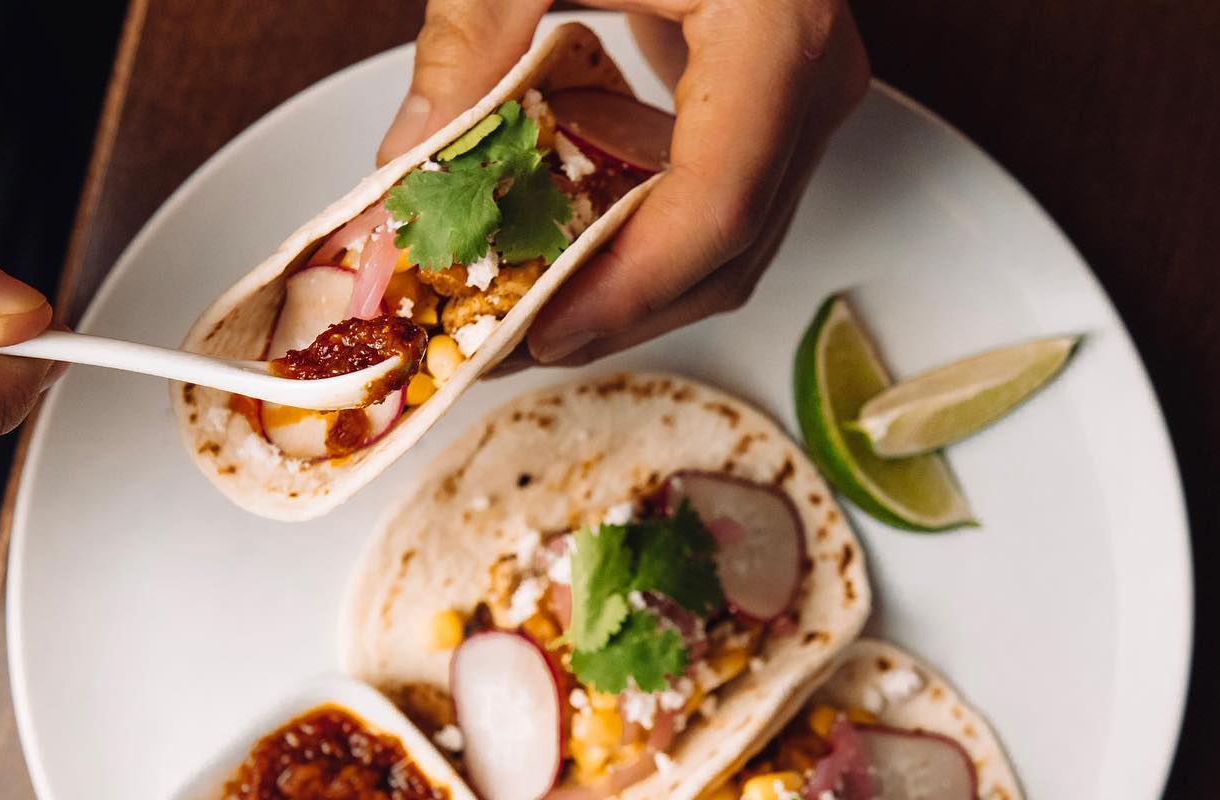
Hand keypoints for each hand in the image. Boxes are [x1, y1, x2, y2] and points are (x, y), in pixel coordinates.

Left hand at [378, 0, 868, 364]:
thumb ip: (473, 34)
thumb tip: (406, 164)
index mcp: (776, 28)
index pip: (715, 209)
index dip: (620, 295)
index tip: (527, 336)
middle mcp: (812, 80)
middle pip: (722, 255)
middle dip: (605, 315)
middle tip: (491, 346)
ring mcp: (803, 97)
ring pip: (723, 246)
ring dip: (615, 288)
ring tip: (509, 305)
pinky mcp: (773, 102)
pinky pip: (714, 203)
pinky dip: (632, 237)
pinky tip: (554, 238)